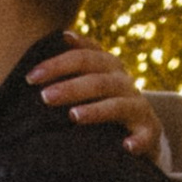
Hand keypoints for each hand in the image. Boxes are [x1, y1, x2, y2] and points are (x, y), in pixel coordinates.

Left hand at [31, 38, 160, 155]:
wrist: (141, 131)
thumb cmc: (105, 103)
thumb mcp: (92, 80)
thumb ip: (76, 62)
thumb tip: (63, 34)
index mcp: (108, 67)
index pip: (83, 58)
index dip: (58, 64)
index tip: (31, 77)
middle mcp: (124, 83)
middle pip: (99, 80)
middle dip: (71, 87)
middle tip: (44, 97)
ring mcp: (139, 107)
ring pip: (118, 105)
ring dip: (96, 110)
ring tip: (74, 116)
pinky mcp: (150, 132)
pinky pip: (146, 135)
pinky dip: (138, 140)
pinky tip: (126, 146)